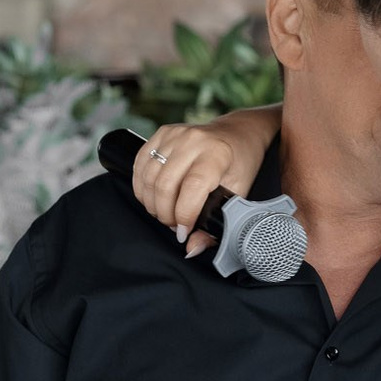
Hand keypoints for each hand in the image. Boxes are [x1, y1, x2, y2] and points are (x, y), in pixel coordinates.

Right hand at [132, 107, 277, 254]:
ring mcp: (174, 134)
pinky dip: (143, 187)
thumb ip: (217, 224)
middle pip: (164, 185)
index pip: (191, 187)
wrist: (237, 134)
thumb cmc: (240, 164)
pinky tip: (155, 197)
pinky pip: (140, 164)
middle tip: (176, 225)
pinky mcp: (161, 133)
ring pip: (148, 177)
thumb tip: (192, 247)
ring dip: (153, 203)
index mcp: (216, 153)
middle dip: (166, 214)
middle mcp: (193, 140)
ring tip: (166, 213)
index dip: (184, 215)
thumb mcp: (238, 194)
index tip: (185, 231)